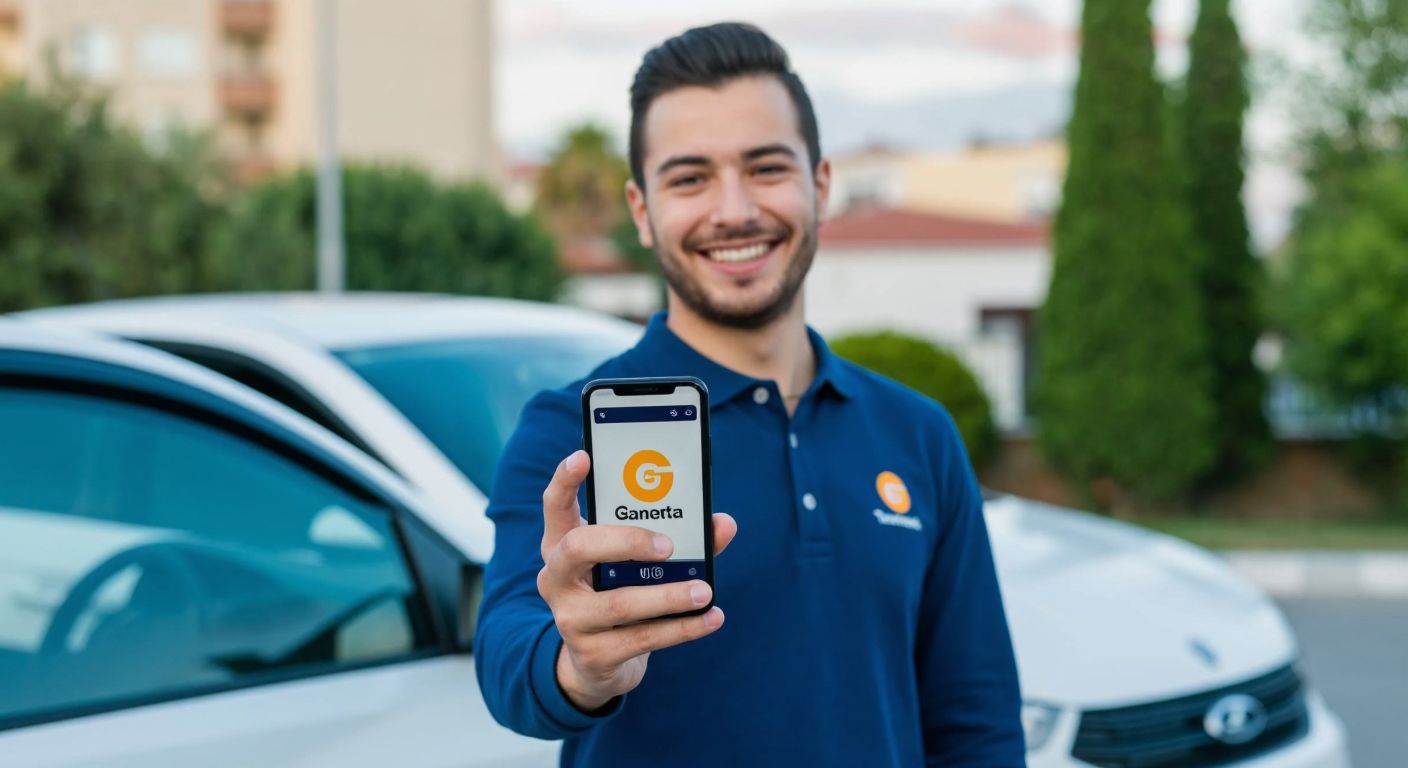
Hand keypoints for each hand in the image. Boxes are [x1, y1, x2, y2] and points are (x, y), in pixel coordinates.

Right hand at [537, 449, 737, 711]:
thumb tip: (724, 524)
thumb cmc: (620, 593)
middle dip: (627, 541)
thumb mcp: (635, 564)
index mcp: (562, 545)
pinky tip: (711, 617)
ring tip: (705, 589)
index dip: (564, 480)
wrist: (597, 662)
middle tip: (669, 546)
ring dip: (668, 596)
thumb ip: (679, 539)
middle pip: (579, 548)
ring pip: (618, 604)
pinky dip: (682, 628)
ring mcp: (570, 618)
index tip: (583, 456)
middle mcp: (556, 578)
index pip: (554, 506)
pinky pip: (642, 639)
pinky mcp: (592, 654)